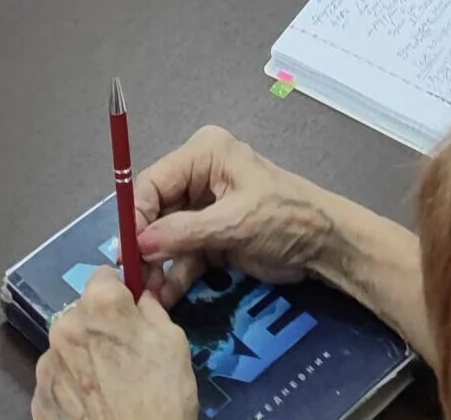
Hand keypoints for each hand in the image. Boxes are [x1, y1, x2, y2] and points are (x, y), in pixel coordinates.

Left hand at [33, 267, 196, 419]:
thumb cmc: (162, 397)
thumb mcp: (173, 343)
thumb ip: (151, 310)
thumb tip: (141, 299)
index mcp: (99, 305)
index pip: (104, 276)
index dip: (120, 293)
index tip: (131, 312)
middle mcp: (64, 327)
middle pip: (81, 314)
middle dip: (99, 327)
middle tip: (122, 356)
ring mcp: (47, 367)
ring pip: (67, 349)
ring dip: (83, 358)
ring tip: (107, 387)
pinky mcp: (39, 401)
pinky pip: (57, 382)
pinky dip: (71, 389)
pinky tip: (92, 407)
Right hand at [136, 127, 334, 309]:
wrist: (324, 244)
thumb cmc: (284, 217)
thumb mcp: (234, 223)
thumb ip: (185, 232)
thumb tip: (140, 243)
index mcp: (204, 154)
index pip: (154, 180)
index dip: (137, 214)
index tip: (127, 250)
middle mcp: (199, 176)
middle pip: (157, 210)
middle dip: (146, 246)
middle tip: (133, 280)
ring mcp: (204, 208)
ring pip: (167, 237)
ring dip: (158, 266)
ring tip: (147, 296)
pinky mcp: (211, 236)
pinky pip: (184, 255)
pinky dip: (175, 275)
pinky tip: (165, 297)